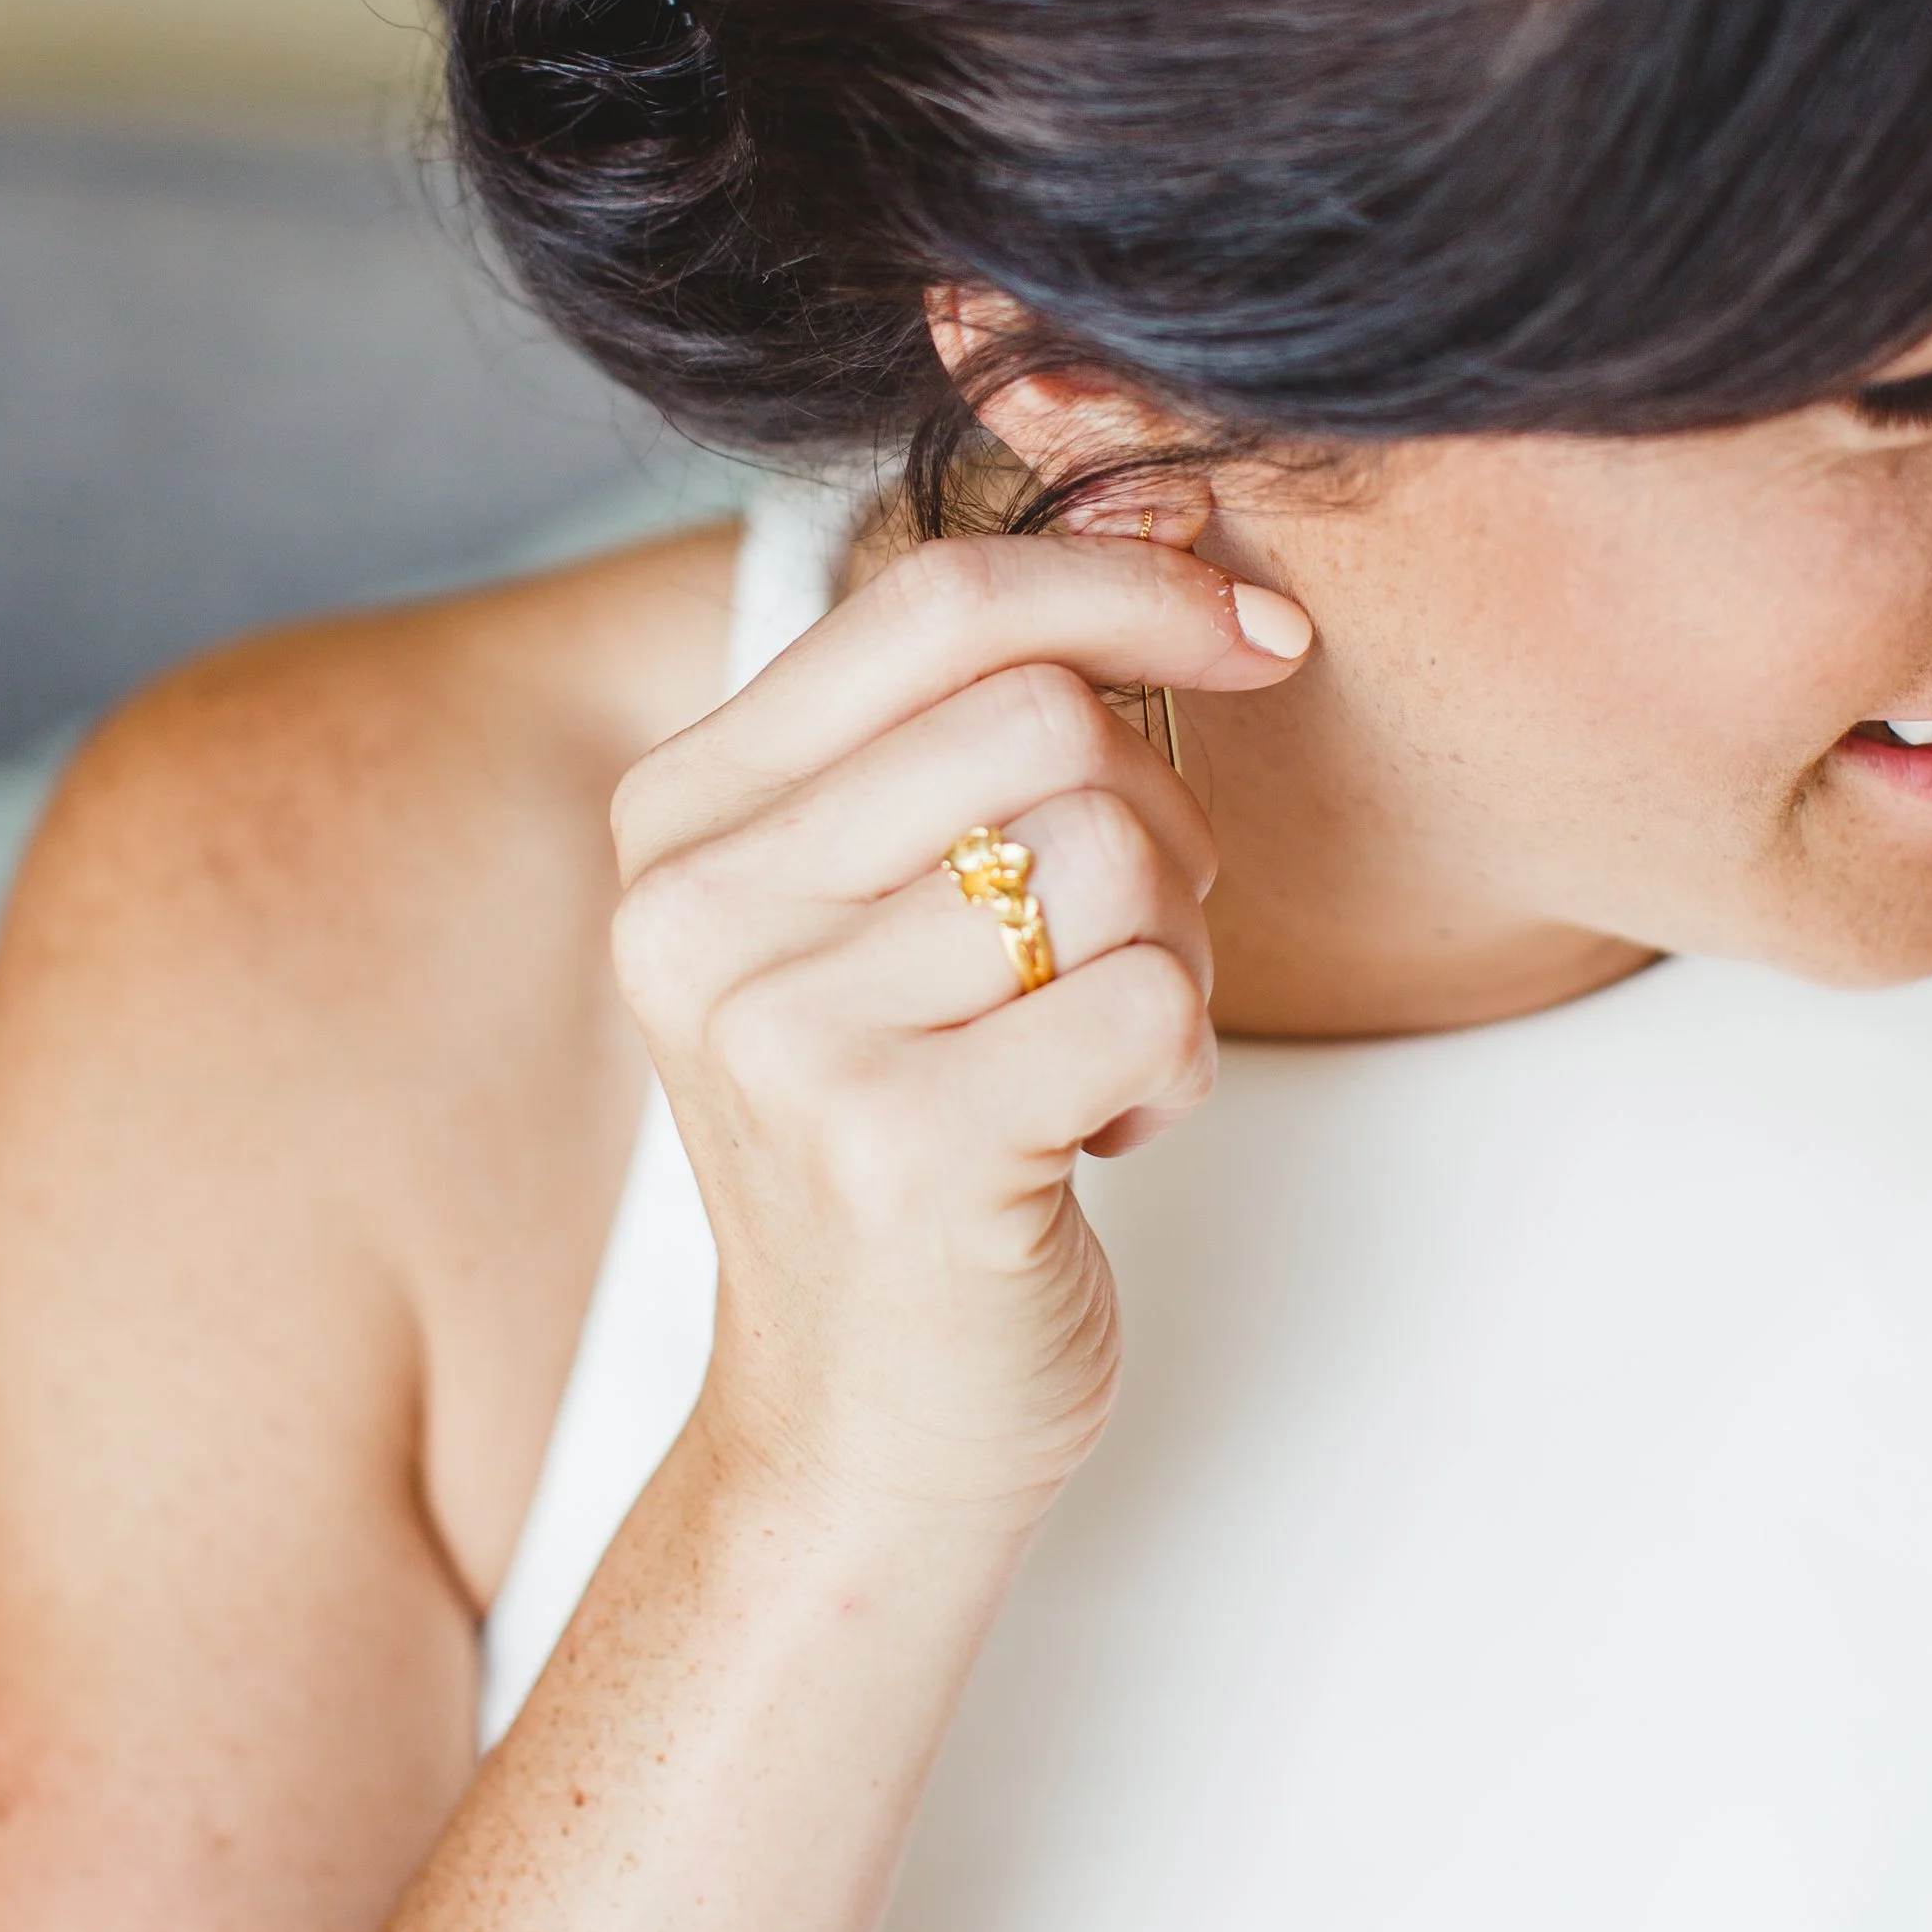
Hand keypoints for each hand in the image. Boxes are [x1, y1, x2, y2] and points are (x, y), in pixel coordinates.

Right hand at [609, 530, 1312, 1520]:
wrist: (856, 1431)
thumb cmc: (907, 1133)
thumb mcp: (874, 904)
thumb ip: (970, 716)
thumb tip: (1168, 500)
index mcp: (681, 818)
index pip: (937, 599)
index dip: (1128, 581)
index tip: (1250, 632)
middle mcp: (699, 911)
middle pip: (1047, 717)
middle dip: (1159, 815)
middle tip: (1134, 939)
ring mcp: (789, 1034)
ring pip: (1113, 851)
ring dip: (1173, 949)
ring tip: (1097, 1047)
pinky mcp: (903, 1150)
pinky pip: (1153, 996)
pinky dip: (1176, 1062)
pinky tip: (1102, 1133)